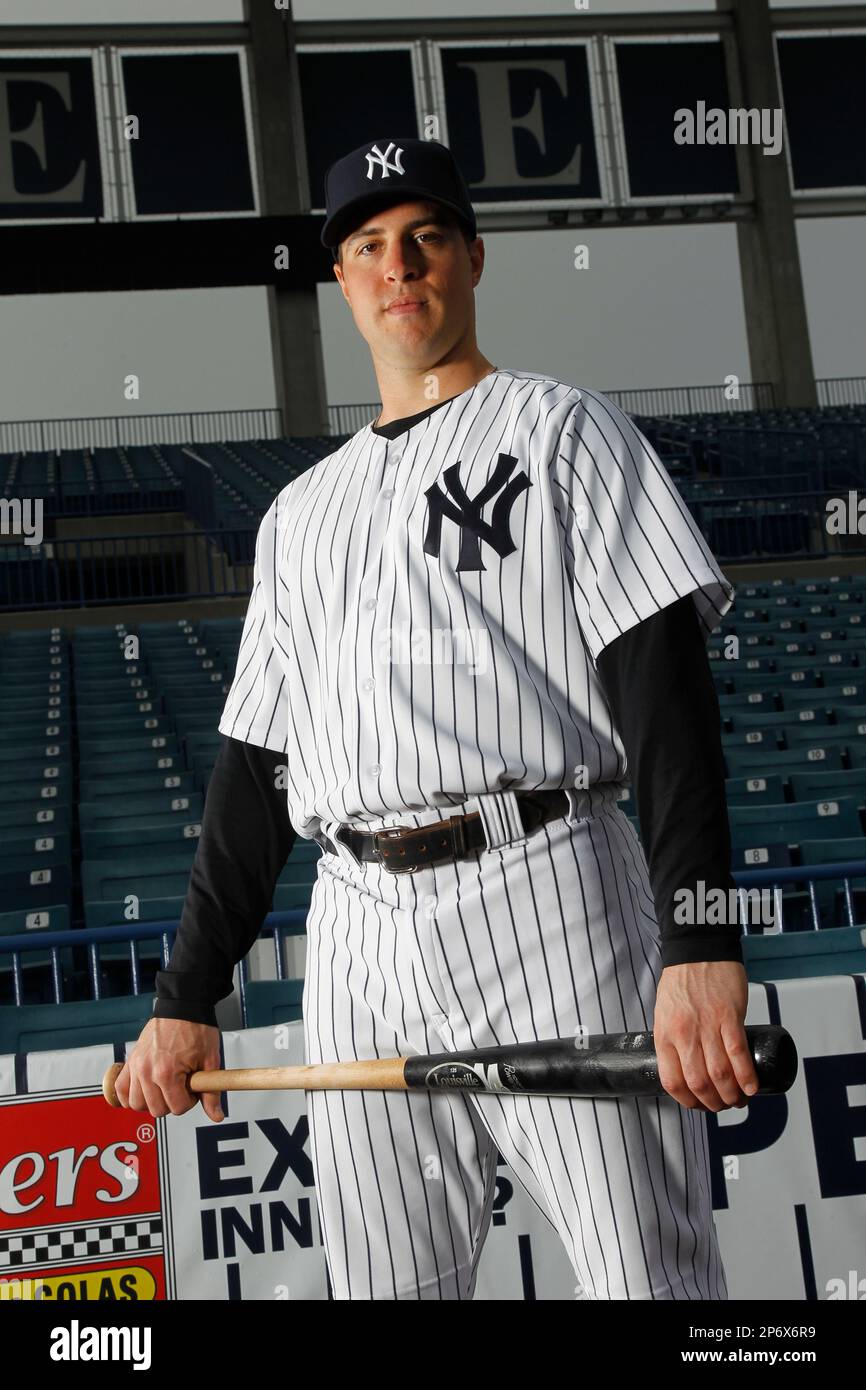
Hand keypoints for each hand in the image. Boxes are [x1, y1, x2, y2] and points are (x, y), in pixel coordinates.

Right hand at [113, 1016, 223, 1122]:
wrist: (182, 1006)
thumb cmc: (197, 1028)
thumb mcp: (210, 1061)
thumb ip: (210, 1092)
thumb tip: (216, 1115)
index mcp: (167, 1073)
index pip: (177, 1108)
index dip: (190, 1101)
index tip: (193, 1089)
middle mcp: (147, 1072)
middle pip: (156, 1110)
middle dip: (172, 1103)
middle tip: (181, 1087)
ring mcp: (136, 1066)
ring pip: (137, 1104)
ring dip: (151, 1102)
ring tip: (164, 1088)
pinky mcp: (130, 1061)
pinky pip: (120, 1090)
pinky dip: (129, 1096)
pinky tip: (143, 1090)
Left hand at [652, 961, 758, 1111]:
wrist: (698, 949)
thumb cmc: (682, 980)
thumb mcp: (665, 1013)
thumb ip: (674, 1039)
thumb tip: (686, 1066)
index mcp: (665, 1034)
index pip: (672, 1081)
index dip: (688, 1101)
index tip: (699, 1105)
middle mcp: (684, 1033)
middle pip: (698, 1082)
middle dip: (713, 1103)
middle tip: (723, 1106)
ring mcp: (706, 1025)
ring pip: (719, 1073)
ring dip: (731, 1094)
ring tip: (739, 1100)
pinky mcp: (728, 1016)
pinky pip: (738, 1053)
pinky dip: (746, 1076)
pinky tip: (751, 1087)